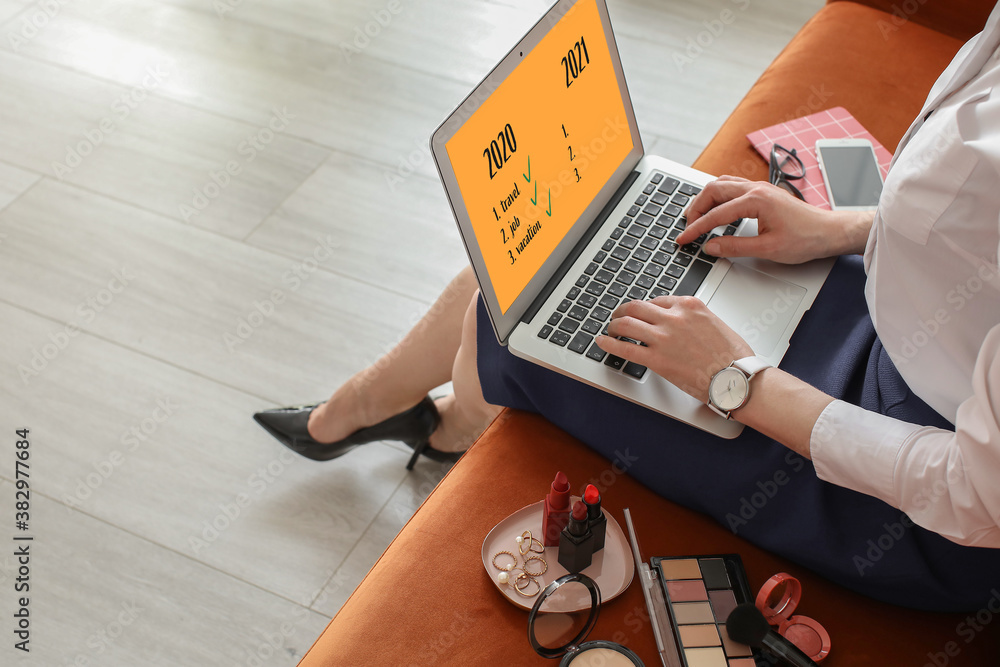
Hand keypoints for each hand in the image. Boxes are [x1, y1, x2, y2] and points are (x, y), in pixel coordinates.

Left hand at [596, 296, 752, 402]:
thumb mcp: (715, 324)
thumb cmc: (733, 356)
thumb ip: (695, 319)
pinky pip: (625, 347)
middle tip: (618, 317)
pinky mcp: (657, 359)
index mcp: (690, 305)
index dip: (646, 309)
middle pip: (637, 306)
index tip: (641, 314)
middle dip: (623, 310)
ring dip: (614, 325)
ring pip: (627, 323)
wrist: (737, 377)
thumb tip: (683, 324)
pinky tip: (602, 342)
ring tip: (610, 330)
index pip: (658, 300)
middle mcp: (674, 317)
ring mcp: (664, 337)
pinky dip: (609, 343)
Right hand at [677, 176, 872, 263]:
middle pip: (713, 189)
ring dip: (705, 199)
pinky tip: (715, 209)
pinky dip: (717, 196)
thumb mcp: (768, 249)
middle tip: (686, 227)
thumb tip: (712, 247)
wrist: (829, 231)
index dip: (696, 228)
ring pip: (721, 184)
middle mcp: (756, 189)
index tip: (683, 239)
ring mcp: (759, 188)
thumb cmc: (806, 238)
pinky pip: (732, 187)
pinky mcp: (763, 193)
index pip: (716, 214)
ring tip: (695, 217)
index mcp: (756, 200)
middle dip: (695, 208)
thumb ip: (735, 247)